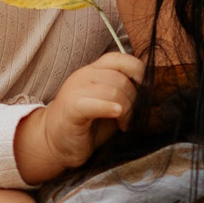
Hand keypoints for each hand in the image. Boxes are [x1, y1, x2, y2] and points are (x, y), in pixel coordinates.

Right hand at [12, 52, 144, 183]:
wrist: (54, 143)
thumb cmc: (85, 126)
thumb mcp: (108, 102)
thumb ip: (124, 91)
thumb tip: (149, 88)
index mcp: (93, 71)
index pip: (119, 58)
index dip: (137, 70)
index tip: (143, 89)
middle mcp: (84, 76)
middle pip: (121, 79)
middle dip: (133, 99)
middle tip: (129, 118)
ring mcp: (75, 90)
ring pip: (114, 91)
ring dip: (126, 110)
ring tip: (122, 124)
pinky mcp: (72, 108)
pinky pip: (95, 103)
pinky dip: (109, 108)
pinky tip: (116, 117)